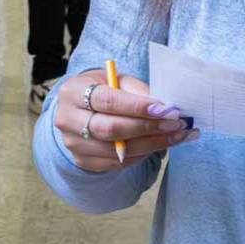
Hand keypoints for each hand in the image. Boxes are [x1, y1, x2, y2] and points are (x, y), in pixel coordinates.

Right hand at [51, 68, 196, 171]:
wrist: (81, 110)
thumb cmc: (104, 90)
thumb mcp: (117, 80)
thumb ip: (137, 91)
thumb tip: (165, 107)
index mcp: (73, 91)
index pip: (107, 100)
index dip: (137, 107)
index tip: (165, 109)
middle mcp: (67, 119)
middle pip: (111, 128)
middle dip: (148, 128)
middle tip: (176, 124)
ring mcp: (73, 144)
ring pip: (118, 150)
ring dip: (152, 144)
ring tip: (177, 136)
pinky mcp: (83, 161)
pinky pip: (118, 163)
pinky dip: (143, 155)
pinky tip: (159, 145)